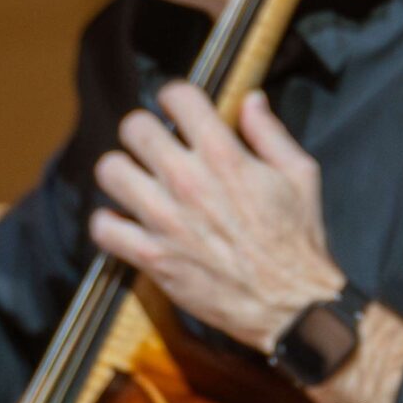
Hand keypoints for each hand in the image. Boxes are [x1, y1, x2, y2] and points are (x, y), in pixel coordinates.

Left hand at [89, 84, 344, 353]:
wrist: (290, 305)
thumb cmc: (298, 240)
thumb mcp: (300, 176)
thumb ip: (270, 133)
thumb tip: (251, 99)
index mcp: (224, 155)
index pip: (177, 97)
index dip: (176, 99)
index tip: (179, 111)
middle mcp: (187, 180)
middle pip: (134, 127)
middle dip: (146, 132)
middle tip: (157, 148)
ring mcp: (163, 219)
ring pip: (109, 170)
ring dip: (122, 172)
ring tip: (138, 182)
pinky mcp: (150, 256)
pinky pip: (102, 227)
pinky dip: (110, 223)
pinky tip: (128, 223)